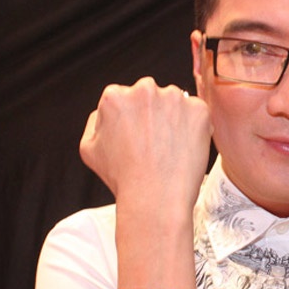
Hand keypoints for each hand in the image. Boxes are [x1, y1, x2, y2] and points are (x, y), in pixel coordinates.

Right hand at [80, 77, 212, 216]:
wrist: (155, 198)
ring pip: (175, 104)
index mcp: (115, 96)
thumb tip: (106, 111)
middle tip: (155, 146)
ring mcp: (174, 98)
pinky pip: (198, 115)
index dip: (132, 121)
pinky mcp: (198, 110)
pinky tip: (185, 150)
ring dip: (175, 120)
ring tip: (170, 151)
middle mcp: (144, 89)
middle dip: (154, 115)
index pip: (126, 98)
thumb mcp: (89, 148)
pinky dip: (195, 128)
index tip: (138, 139)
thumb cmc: (123, 179)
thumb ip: (96, 121)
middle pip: (151, 97)